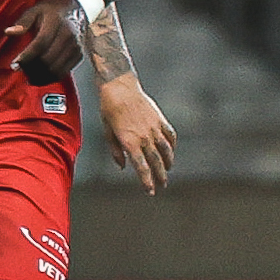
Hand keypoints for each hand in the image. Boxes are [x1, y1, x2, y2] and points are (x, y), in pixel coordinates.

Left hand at [7, 0, 88, 82]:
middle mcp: (68, 36)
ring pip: (56, 69)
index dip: (26, 57)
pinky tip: (39, 78)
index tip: (14, 65)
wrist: (77, 9)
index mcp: (56, 23)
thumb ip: (22, 22)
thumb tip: (8, 32)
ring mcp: (76, 47)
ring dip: (40, 77)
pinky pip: (64, 72)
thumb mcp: (35, 10)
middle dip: (31, 69)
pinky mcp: (79, 55)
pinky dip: (50, 78)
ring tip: (27, 77)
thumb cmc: (51, 11)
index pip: (40, 44)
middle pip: (48, 59)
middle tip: (19, 70)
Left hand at [100, 73, 175, 193]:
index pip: (141, 167)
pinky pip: (170, 136)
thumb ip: (116, 151)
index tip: (151, 191)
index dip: (147, 181)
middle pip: (155, 162)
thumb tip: (123, 166)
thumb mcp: (107, 132)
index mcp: (130, 142)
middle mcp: (144, 137)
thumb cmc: (109, 110)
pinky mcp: (160, 119)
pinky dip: (172, 146)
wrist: (119, 87)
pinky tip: (171, 151)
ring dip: (168, 163)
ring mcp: (154, 128)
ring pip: (166, 150)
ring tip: (167, 171)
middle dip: (159, 176)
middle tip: (162, 186)